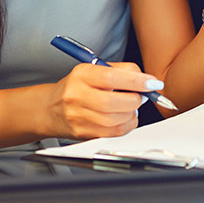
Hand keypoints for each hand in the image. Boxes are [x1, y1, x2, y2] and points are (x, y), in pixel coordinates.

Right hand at [43, 62, 163, 139]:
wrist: (51, 108)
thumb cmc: (78, 86)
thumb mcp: (95, 68)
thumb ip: (121, 70)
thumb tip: (146, 80)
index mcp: (82, 75)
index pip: (112, 78)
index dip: (136, 81)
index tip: (152, 83)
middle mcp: (77, 96)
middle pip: (114, 102)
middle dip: (136, 99)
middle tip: (142, 95)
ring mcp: (79, 118)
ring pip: (115, 120)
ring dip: (132, 112)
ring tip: (130, 104)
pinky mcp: (84, 134)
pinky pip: (114, 133)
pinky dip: (126, 124)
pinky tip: (124, 116)